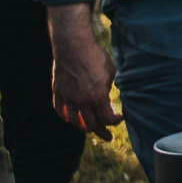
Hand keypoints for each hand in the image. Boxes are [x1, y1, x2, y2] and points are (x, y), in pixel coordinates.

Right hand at [47, 3, 121, 140]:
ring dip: (83, 127)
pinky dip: (65, 117)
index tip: (120, 118)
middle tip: (107, 137)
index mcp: (98, 97)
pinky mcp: (58, 92)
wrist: (73, 46)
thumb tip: (122, 90)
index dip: (115, 121)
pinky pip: (60, 110)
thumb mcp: (112, 71)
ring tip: (89, 130)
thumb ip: (113, 85)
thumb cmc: (96, 56)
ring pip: (74, 120)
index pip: (107, 119)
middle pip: (91, 125)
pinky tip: (70, 119)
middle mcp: (82, 101)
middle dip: (101, 132)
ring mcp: (68, 97)